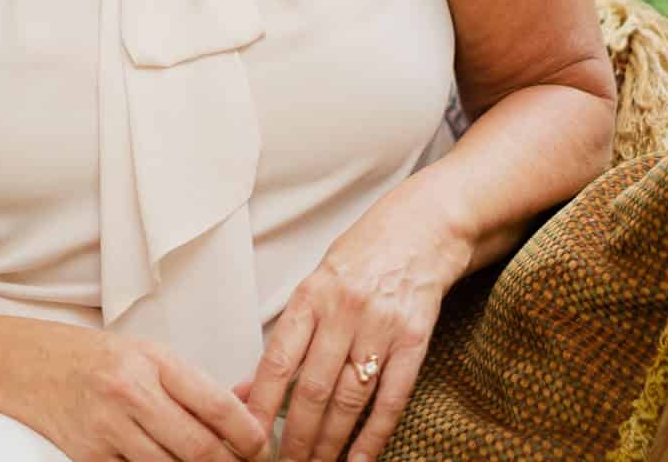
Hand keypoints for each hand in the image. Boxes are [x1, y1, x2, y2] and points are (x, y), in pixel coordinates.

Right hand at [27, 327, 270, 461]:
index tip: (261, 446)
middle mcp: (131, 392)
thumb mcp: (147, 354)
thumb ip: (194, 383)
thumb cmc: (94, 358)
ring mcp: (108, 429)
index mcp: (152, 360)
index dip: (248, 433)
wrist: (28, 366)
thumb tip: (248, 403)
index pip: (216, 404)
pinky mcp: (89, 458)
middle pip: (199, 449)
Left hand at [240, 191, 470, 461]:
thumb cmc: (362, 254)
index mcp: (312, 294)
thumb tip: (247, 386)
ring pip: (350, 399)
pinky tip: (359, 459)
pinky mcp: (414, 340)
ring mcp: (380, 326)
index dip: (262, 402)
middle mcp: (343, 310)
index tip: (248, 434)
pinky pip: (391, 397)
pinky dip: (374, 435)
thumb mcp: (316, 281)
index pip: (279, 358)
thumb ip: (288, 334)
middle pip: (314, 388)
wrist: (421, 228)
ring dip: (331, 442)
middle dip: (297, 436)